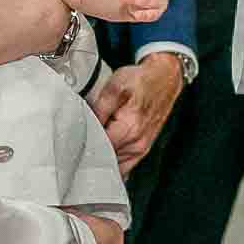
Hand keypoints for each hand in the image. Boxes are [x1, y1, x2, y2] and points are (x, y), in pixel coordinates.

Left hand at [90, 55, 184, 174]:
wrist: (164, 78)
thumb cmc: (141, 80)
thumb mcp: (114, 86)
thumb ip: (99, 109)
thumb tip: (87, 126)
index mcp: (129, 129)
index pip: (99, 149)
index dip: (85, 143)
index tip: (78, 136)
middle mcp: (137, 144)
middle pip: (105, 159)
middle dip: (93, 150)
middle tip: (86, 135)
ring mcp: (141, 149)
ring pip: (114, 164)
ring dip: (103, 154)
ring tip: (99, 135)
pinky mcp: (143, 149)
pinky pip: (124, 165)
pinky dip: (113, 158)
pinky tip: (108, 144)